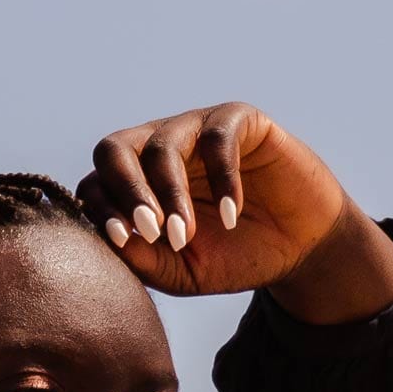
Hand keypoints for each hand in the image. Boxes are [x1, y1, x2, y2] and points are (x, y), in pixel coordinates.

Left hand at [76, 102, 347, 299]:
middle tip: (151, 231)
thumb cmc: (232, 256)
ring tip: (187, 233)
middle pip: (114, 150)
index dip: (103, 208)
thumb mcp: (181, 271)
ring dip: (170, 193)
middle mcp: (156, 150)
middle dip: (126, 192)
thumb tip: (111, 239)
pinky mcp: (238, 120)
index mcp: (134, 185)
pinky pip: (217, 138)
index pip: (95, 184)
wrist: (297, 247)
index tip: (122, 238)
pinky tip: (231, 215)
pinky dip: (220, 178)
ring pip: (162, 146)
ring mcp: (195, 130)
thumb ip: (143, 259)